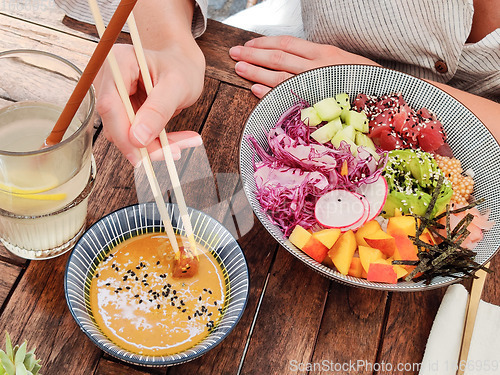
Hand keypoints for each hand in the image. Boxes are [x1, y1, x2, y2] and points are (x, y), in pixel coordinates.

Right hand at [94, 41, 204, 165]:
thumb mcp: (177, 86)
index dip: (122, 134)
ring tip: (183, 144)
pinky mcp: (120, 112)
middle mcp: (108, 79)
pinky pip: (131, 135)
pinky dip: (153, 142)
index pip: (110, 104)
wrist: (182, 65)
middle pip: (114, 122)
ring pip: (123, 134)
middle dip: (144, 144)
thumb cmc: (180, 68)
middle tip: (175, 152)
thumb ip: (158, 110)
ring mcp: (112, 97)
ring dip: (152, 146)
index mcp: (119, 62)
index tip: (141, 156)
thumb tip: (138, 139)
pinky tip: (174, 141)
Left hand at [229, 35, 378, 97]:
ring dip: (256, 71)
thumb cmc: (365, 84)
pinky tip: (255, 89)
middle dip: (253, 55)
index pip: (287, 44)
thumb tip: (296, 64)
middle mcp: (317, 66)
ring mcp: (316, 85)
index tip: (248, 44)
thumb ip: (320, 64)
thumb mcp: (343, 65)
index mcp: (324, 54)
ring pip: (279, 75)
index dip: (265, 43)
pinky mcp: (316, 104)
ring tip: (239, 68)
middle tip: (233, 54)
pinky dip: (269, 92)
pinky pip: (288, 96)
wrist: (387, 103)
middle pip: (278, 57)